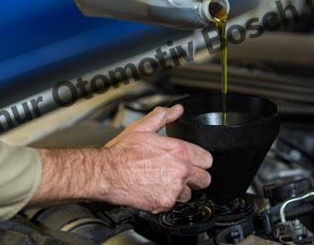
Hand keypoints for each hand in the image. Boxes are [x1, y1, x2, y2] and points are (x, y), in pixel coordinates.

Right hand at [31, 105, 211, 212]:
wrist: (106, 174)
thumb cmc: (121, 152)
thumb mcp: (143, 128)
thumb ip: (163, 117)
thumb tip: (176, 109)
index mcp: (179, 151)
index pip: (207, 160)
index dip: (200, 160)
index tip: (194, 161)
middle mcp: (180, 171)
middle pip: (204, 179)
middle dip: (196, 177)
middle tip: (183, 174)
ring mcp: (173, 189)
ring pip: (189, 194)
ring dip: (181, 190)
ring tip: (164, 182)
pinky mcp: (164, 203)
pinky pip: (173, 204)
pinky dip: (166, 199)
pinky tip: (155, 189)